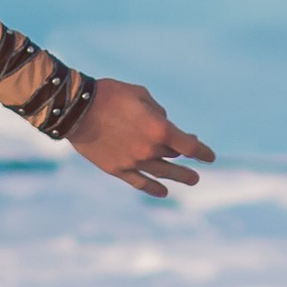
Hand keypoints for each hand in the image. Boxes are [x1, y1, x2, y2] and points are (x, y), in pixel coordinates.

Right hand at [68, 76, 214, 202]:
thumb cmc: (110, 95)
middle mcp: (150, 149)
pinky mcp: (117, 169)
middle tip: (195, 163)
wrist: (77, 110)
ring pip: (163, 174)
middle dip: (186, 157)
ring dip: (179, 177)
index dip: (202, 151)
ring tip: (193, 180)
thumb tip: (163, 122)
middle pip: (174, 156)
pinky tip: (162, 192)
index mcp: (159, 129)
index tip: (210, 157)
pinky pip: (140, 183)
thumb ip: (157, 111)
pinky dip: (153, 188)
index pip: (189, 145)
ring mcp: (133, 162)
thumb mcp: (140, 94)